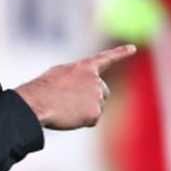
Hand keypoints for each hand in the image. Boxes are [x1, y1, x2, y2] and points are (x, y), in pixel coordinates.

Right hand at [15, 45, 136, 130]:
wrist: (37, 103)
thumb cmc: (42, 90)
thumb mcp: (59, 76)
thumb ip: (75, 79)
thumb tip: (80, 93)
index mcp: (85, 67)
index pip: (106, 58)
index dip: (120, 53)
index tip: (133, 48)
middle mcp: (95, 80)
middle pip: (103, 92)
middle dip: (93, 99)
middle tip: (72, 104)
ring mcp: (97, 96)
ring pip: (97, 107)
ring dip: (84, 111)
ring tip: (65, 108)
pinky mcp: (95, 112)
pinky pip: (92, 120)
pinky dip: (81, 121)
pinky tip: (68, 116)